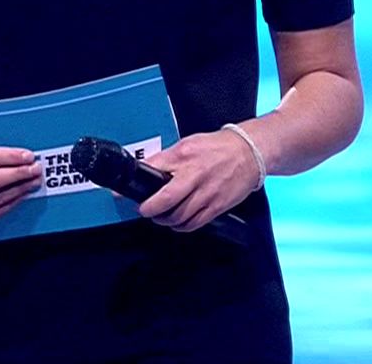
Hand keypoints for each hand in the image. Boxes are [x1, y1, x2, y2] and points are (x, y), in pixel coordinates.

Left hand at [136, 129, 260, 231]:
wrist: (249, 152)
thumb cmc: (218, 148)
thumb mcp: (187, 145)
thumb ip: (167, 159)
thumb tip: (147, 170)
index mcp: (183, 156)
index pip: (153, 170)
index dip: (136, 186)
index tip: (122, 194)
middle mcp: (194, 175)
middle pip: (164, 200)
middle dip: (149, 210)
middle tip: (144, 210)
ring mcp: (206, 192)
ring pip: (178, 217)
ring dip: (165, 220)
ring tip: (161, 216)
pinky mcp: (216, 205)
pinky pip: (194, 223)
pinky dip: (182, 226)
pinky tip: (179, 222)